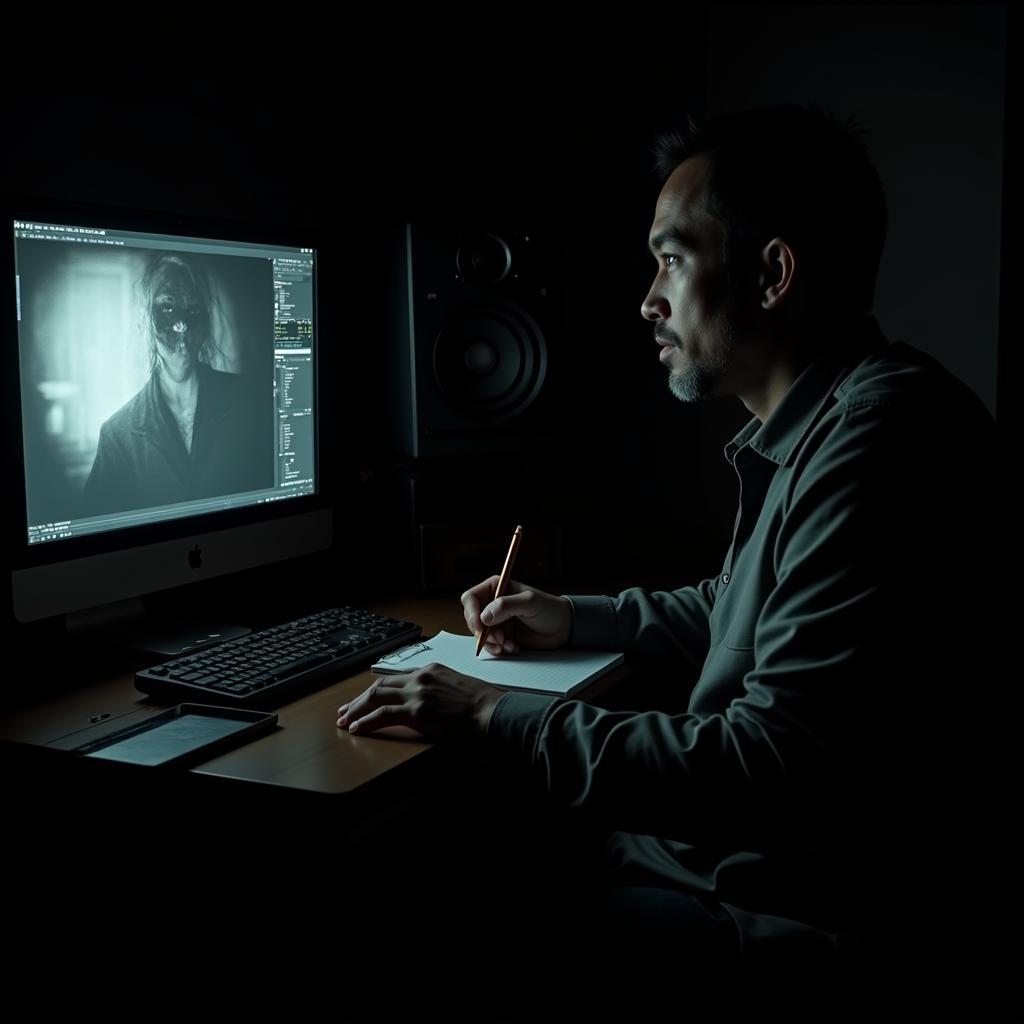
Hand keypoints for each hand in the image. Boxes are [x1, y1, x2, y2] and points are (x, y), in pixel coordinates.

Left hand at [336, 663, 504, 739]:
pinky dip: (366, 720)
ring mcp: (417, 692)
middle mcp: (420, 676)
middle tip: (345, 709)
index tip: (367, 698)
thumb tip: (432, 701)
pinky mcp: (416, 710)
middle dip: (360, 698)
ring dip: (356, 709)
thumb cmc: (482, 703)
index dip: (378, 689)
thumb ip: (440, 688)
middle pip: (380, 685)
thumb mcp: (458, 685)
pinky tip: (357, 727)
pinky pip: (382, 714)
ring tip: (345, 719)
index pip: (396, 677)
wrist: (491, 710)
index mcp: (430, 669)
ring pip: (376, 696)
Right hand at [461, 576, 572, 655]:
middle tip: (499, 640)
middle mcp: (492, 604)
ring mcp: (496, 621)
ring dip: (491, 643)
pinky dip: (499, 649)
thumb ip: (506, 605)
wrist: (563, 628)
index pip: (471, 598)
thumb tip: (484, 617)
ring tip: (508, 645)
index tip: (480, 626)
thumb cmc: (549, 609)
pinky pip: (490, 645)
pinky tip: (513, 648)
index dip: (472, 613)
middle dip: (482, 632)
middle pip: (472, 618)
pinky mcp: (501, 636)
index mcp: (496, 588)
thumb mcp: (529, 602)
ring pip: (479, 634)